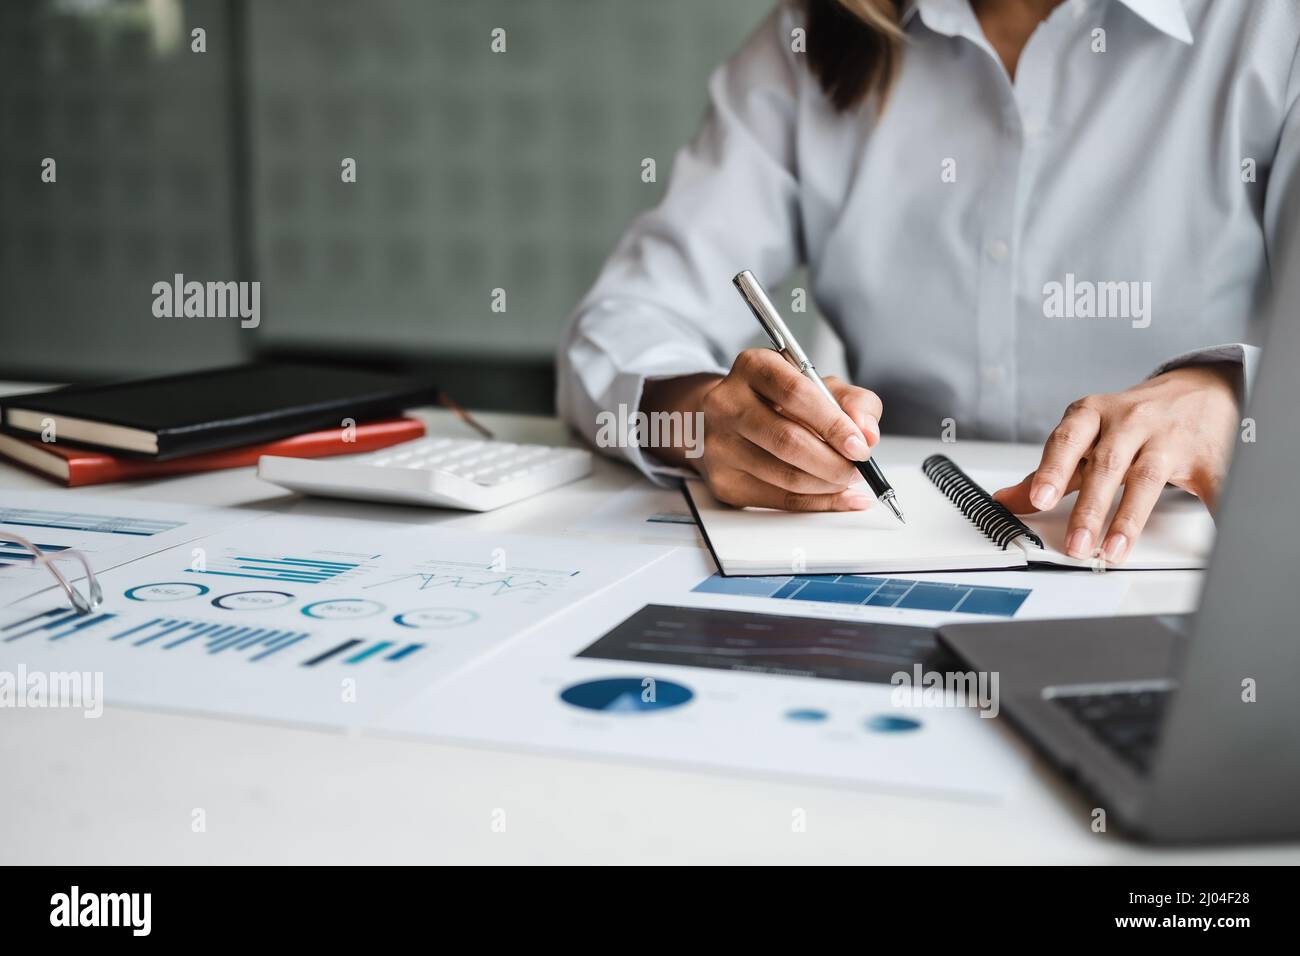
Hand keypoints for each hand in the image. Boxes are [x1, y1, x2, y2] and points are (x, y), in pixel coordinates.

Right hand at [641, 349, 882, 510]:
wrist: (726, 419)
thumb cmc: (779, 400)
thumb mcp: (820, 386)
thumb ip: (853, 402)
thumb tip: (867, 434)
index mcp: (752, 367)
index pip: (795, 394)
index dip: (833, 423)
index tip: (860, 446)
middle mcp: (727, 404)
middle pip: (787, 440)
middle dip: (833, 462)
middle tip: (858, 469)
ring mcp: (719, 445)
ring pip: (785, 476)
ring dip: (828, 485)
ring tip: (847, 479)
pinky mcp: (723, 481)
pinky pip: (778, 500)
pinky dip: (816, 503)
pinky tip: (839, 497)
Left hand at [992, 364, 1239, 564]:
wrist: (1198, 390)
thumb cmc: (1131, 421)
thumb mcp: (1085, 438)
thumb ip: (1051, 472)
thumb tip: (1005, 502)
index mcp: (1094, 414)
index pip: (1068, 440)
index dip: (1052, 469)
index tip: (1039, 499)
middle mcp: (1131, 421)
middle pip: (1107, 465)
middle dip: (1090, 508)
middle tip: (1076, 544)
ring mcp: (1169, 437)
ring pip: (1147, 478)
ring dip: (1128, 519)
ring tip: (1111, 550)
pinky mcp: (1207, 455)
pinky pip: (1209, 485)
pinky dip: (1210, 510)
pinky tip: (1205, 540)